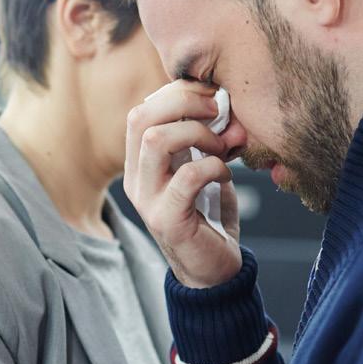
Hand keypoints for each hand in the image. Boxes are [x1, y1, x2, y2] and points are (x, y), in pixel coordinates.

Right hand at [124, 80, 247, 287]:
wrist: (213, 270)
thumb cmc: (209, 215)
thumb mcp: (202, 168)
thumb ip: (206, 139)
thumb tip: (226, 106)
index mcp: (139, 163)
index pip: (142, 111)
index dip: (177, 93)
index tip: (212, 95)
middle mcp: (135, 180)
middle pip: (141, 117)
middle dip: (185, 103)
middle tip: (218, 111)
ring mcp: (148, 200)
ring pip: (156, 141)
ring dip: (198, 135)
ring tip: (222, 149)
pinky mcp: (168, 220)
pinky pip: (187, 176)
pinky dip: (213, 166)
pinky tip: (226, 175)